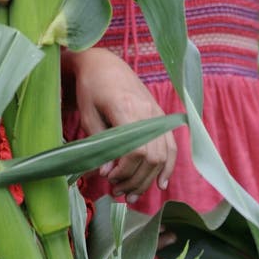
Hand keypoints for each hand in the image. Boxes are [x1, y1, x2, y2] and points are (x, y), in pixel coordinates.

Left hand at [64, 47, 176, 202]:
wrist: (105, 64)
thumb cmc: (91, 88)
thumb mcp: (87, 115)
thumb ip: (98, 145)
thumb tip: (107, 174)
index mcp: (125, 108)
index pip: (136, 150)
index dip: (124, 170)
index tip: (108, 178)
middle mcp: (146, 112)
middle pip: (151, 157)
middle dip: (135, 180)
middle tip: (116, 191)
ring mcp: (157, 114)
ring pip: (163, 155)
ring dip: (148, 179)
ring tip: (131, 194)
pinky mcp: (160, 116)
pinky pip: (171, 145)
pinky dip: (167, 167)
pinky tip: (159, 183)